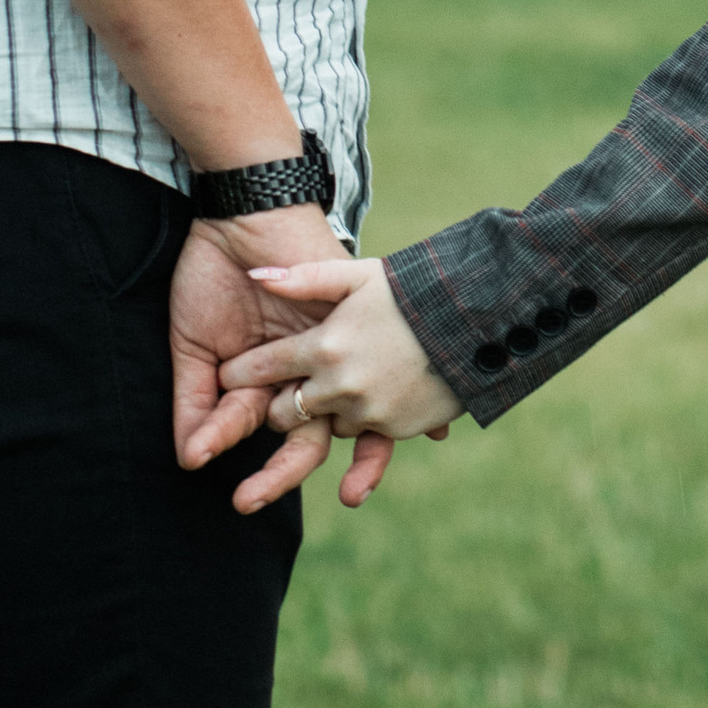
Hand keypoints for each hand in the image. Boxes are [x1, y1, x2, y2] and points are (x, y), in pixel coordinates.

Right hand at [171, 207, 393, 510]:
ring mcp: (336, 341)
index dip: (270, 472)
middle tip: (264, 502)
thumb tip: (190, 458)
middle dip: (292, 472)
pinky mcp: (355, 310)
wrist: (239, 211)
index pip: (280, 437)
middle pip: (315, 433)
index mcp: (279, 380)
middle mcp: (313, 368)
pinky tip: (436, 429)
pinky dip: (412, 385)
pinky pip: (387, 352)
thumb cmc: (210, 275)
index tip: (247, 502)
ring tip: (353, 492)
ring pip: (353, 406)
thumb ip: (195, 401)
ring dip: (362, 450)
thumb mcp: (195, 346)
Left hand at [218, 252, 462, 511]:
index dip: (244, 371)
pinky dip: (363, 415)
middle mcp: (339, 386)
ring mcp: (366, 412)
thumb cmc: (411, 289)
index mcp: (324, 346)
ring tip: (345, 380)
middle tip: (286, 387)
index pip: (265, 368)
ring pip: (323, 425)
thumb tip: (256, 277)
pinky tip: (378, 387)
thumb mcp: (357, 275)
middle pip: (283, 412)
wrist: (476, 316)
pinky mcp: (393, 429)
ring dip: (325, 410)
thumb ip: (304, 278)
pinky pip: (362, 432)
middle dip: (280, 402)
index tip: (231, 374)